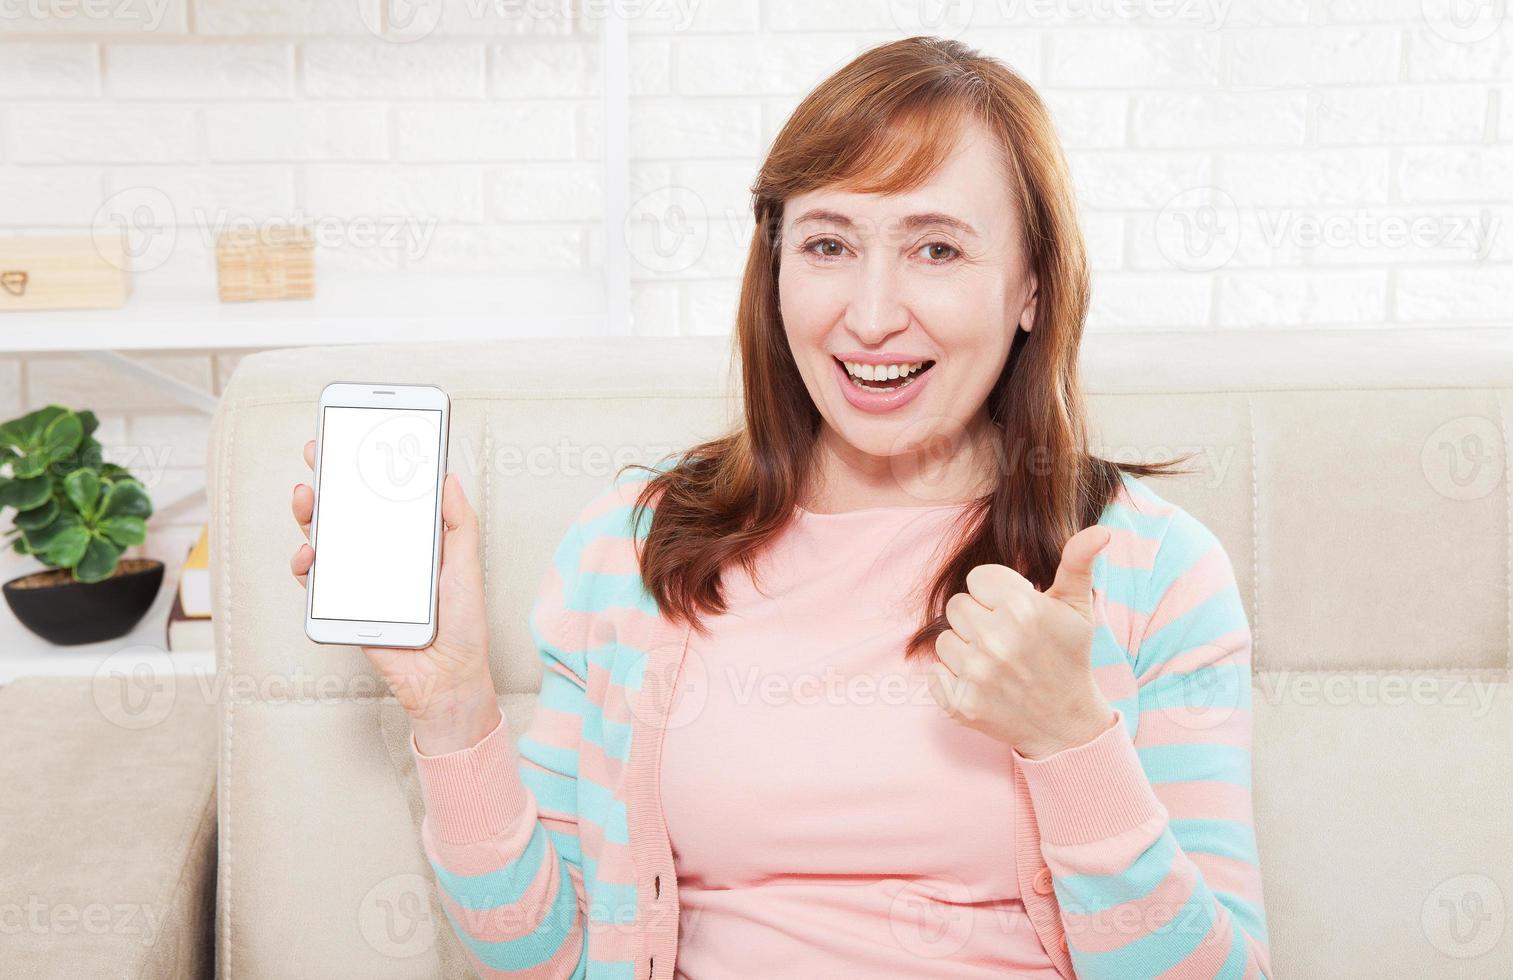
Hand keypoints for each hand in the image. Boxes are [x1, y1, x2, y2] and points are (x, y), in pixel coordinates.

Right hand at [292, 438, 498, 753]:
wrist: (448, 678)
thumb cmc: (464, 625)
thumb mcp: (468, 565)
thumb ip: (459, 522)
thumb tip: (448, 476)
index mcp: (412, 541)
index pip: (384, 496)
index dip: (365, 468)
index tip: (352, 438)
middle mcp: (383, 556)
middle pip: (347, 511)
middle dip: (328, 480)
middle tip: (316, 453)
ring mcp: (360, 580)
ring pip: (325, 539)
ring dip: (310, 515)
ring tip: (307, 496)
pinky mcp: (344, 607)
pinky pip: (317, 583)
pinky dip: (307, 564)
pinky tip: (310, 552)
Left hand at [926, 524, 1116, 759]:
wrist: (1066, 724)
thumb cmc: (1068, 657)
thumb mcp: (1078, 608)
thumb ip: (1078, 563)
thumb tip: (1100, 531)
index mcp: (1023, 609)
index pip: (977, 579)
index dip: (995, 594)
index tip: (1014, 612)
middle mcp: (997, 641)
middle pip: (957, 606)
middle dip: (978, 618)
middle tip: (1005, 639)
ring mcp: (977, 675)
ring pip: (944, 639)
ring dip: (965, 648)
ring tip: (995, 662)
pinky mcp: (961, 704)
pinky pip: (935, 672)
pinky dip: (953, 678)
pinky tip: (983, 683)